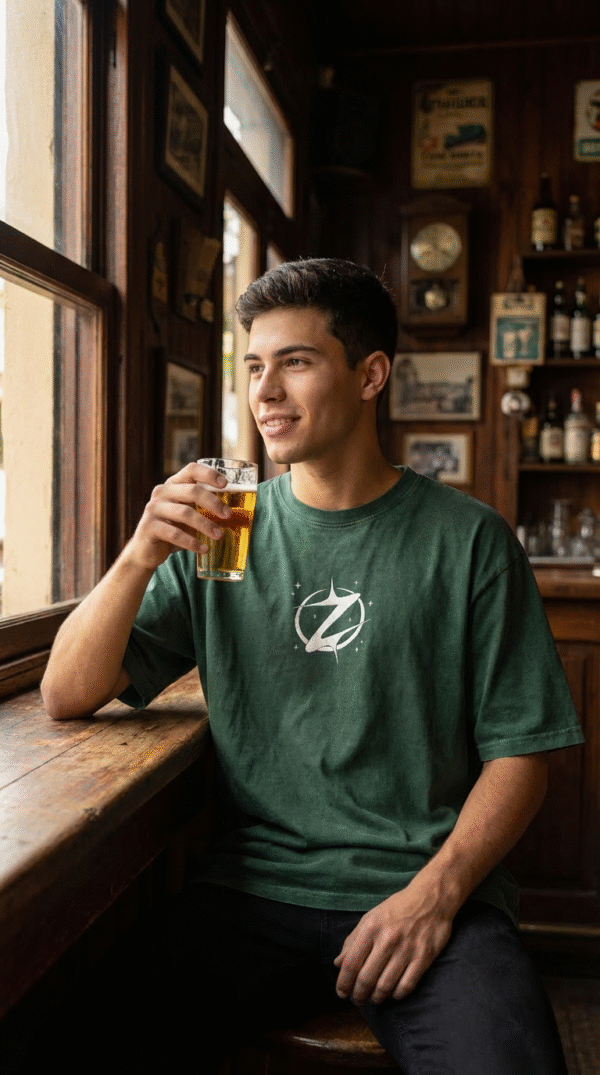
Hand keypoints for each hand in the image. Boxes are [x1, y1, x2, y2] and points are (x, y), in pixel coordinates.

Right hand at [126, 462, 231, 570]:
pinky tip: (203, 549)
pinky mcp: (149, 527)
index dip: (209, 474)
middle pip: (192, 491)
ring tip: (219, 535)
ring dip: (205, 525)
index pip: (191, 470)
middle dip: (213, 503)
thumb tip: (233, 513)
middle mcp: (162, 492)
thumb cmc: (172, 529)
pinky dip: (192, 542)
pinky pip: (175, 534)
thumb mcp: (187, 515)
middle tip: (227, 515)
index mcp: (173, 485)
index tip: (226, 484)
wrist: (146, 550)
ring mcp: (153, 509)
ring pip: (185, 513)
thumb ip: (202, 508)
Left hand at [333, 881, 453, 1005]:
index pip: (351, 963)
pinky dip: (397, 995)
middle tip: (358, 999)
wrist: (430, 898)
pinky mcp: (423, 957)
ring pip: (385, 986)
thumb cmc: (397, 909)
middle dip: (358, 995)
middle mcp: (387, 939)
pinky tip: (393, 993)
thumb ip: (352, 940)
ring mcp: (406, 949)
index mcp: (370, 928)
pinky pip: (406, 985)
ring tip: (373, 998)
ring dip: (376, 998)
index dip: (343, 983)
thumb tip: (338, 964)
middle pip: (366, 978)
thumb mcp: (370, 918)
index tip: (342, 993)